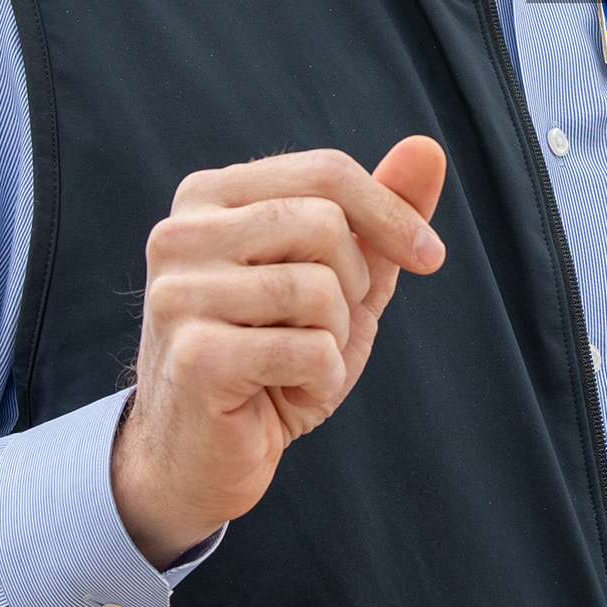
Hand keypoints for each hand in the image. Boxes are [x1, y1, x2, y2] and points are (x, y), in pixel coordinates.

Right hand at [111, 137, 447, 568]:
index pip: (326, 171)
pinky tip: (284, 395)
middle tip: (325, 329)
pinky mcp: (193, 357)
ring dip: (335, 339)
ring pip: (319, 288)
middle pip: (324, 223)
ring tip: (298, 363)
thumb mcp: (341, 278)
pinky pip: (309, 350)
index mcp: (209, 196)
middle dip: (354, 285)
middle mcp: (180, 234)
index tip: (429, 257)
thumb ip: (381, 212)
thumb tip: (428, 148)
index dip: (392, 214)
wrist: (202, 457)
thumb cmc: (274, 358)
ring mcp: (178, 294)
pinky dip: (322, 380)